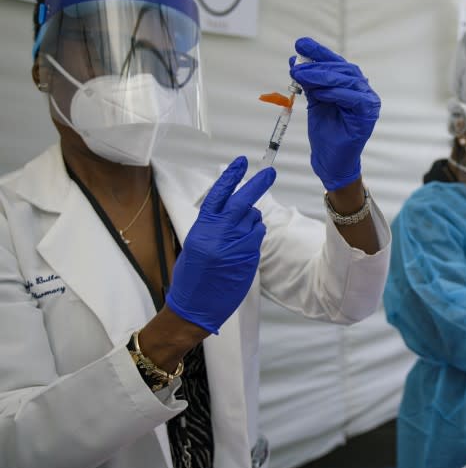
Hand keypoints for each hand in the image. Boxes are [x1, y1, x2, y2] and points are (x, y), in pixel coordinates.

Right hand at [165, 157, 275, 333]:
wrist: (195, 306)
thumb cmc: (192, 276)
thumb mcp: (196, 244)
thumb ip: (213, 226)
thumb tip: (231, 213)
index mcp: (203, 227)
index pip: (218, 195)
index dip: (230, 177)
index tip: (241, 162)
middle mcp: (220, 234)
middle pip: (244, 202)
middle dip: (258, 184)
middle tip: (270, 172)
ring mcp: (237, 246)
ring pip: (254, 221)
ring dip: (252, 221)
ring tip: (238, 236)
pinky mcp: (250, 258)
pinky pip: (257, 238)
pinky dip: (253, 238)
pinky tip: (242, 250)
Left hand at [290, 37, 380, 190]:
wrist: (330, 159)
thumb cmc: (325, 131)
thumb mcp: (314, 101)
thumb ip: (309, 82)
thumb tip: (296, 61)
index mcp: (350, 84)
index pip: (335, 63)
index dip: (319, 52)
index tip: (300, 43)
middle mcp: (362, 90)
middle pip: (342, 69)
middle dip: (318, 64)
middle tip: (296, 66)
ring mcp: (368, 102)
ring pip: (348, 80)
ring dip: (323, 76)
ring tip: (301, 76)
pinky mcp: (368, 115)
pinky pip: (354, 98)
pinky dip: (336, 93)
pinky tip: (320, 93)